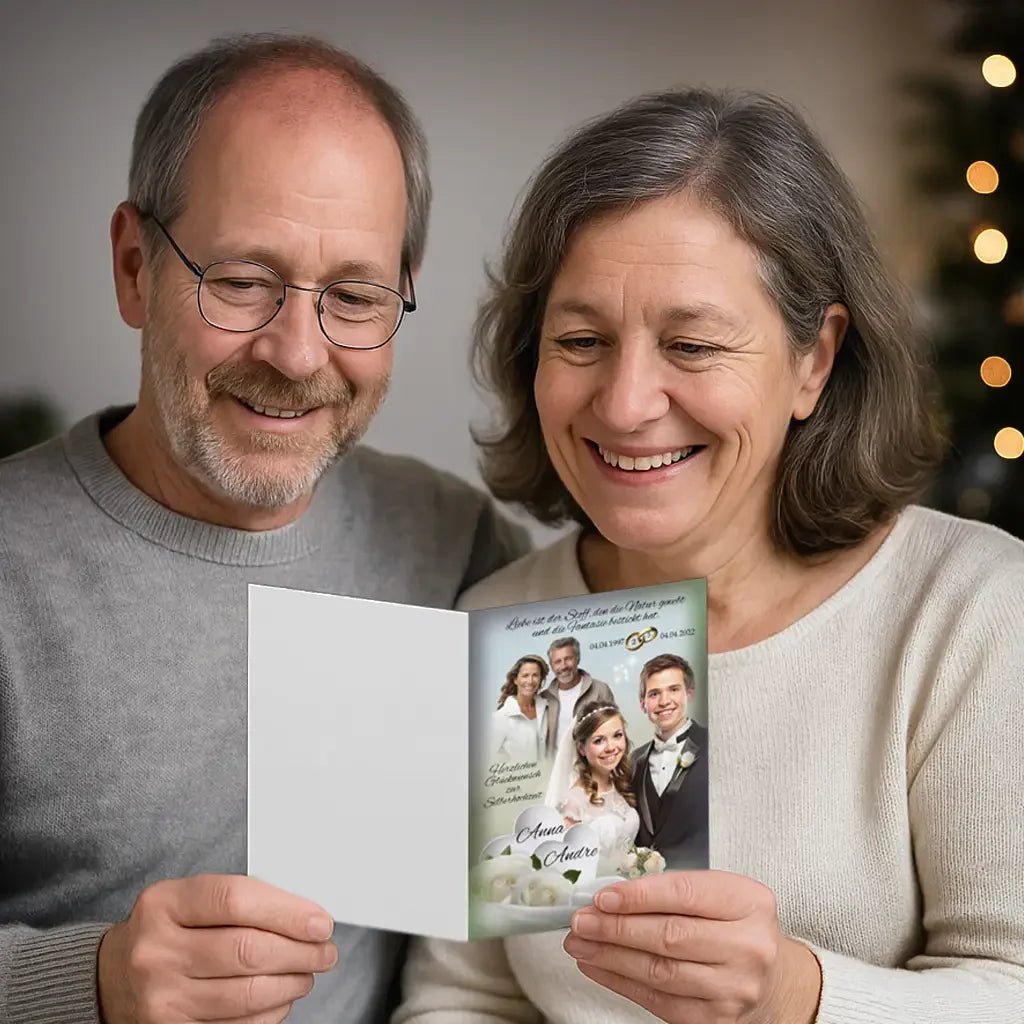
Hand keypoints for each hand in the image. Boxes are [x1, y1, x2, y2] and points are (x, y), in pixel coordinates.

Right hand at [97, 874, 338, 1023]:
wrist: (112, 978)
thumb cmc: (166, 931)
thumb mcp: (188, 900)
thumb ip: (240, 901)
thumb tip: (304, 917)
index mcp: (164, 904)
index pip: (236, 900)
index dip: (288, 911)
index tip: (320, 922)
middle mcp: (157, 951)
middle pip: (248, 950)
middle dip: (300, 951)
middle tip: (324, 950)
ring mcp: (161, 998)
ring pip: (246, 994)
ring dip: (291, 984)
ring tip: (307, 973)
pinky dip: (269, 1013)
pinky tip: (281, 998)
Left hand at [562, 871, 820, 1023]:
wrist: (769, 976)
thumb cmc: (734, 926)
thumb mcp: (718, 894)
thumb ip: (671, 891)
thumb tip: (608, 897)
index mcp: (749, 902)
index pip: (685, 894)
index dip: (639, 896)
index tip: (603, 896)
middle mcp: (748, 947)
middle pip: (670, 936)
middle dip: (616, 927)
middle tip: (581, 920)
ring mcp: (734, 988)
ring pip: (660, 971)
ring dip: (610, 957)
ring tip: (580, 943)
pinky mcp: (716, 1020)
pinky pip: (659, 1001)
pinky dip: (621, 982)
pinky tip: (598, 967)